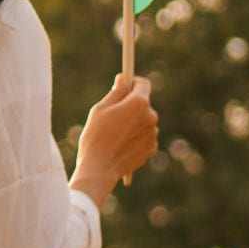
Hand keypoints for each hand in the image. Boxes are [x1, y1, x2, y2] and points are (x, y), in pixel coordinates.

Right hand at [71, 74, 159, 201]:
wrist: (99, 168)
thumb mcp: (100, 109)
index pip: (143, 84)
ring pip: (143, 121)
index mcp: (139, 103)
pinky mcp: (152, 148)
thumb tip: (123, 79)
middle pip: (142, 104)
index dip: (132, 83)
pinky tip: (120, 145)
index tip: (124, 87)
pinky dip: (135, 138)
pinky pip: (144, 136)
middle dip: (130, 107)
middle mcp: (151, 116)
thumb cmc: (95, 136)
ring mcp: (153, 133)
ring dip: (133, 123)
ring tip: (114, 135)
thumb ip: (116, 92)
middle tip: (112, 117)